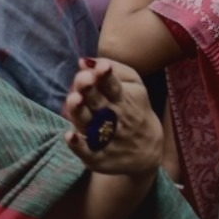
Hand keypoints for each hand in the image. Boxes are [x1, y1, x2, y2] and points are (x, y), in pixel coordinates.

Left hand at [62, 58, 161, 175]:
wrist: (148, 151)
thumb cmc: (133, 108)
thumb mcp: (134, 86)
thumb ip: (114, 69)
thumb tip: (85, 60)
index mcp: (120, 98)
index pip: (112, 85)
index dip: (106, 76)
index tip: (101, 68)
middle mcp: (111, 117)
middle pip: (97, 102)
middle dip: (89, 89)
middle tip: (85, 79)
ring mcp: (104, 138)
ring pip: (89, 124)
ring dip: (80, 112)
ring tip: (74, 100)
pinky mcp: (97, 157)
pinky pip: (87, 152)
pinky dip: (78, 146)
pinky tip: (70, 136)